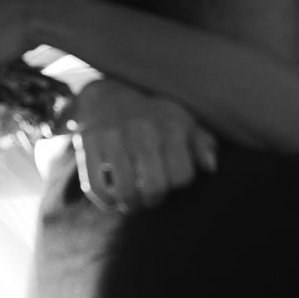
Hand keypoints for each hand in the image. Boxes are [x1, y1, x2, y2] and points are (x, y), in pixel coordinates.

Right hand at [73, 78, 218, 211]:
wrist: (109, 93)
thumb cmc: (154, 116)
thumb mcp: (183, 122)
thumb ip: (202, 144)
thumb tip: (210, 168)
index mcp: (171, 126)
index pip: (182, 176)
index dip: (177, 187)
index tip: (170, 184)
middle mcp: (143, 130)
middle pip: (155, 187)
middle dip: (153, 201)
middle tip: (149, 199)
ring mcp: (113, 136)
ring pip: (125, 190)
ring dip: (130, 204)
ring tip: (131, 203)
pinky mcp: (88, 142)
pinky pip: (96, 185)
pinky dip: (105, 201)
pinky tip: (112, 200)